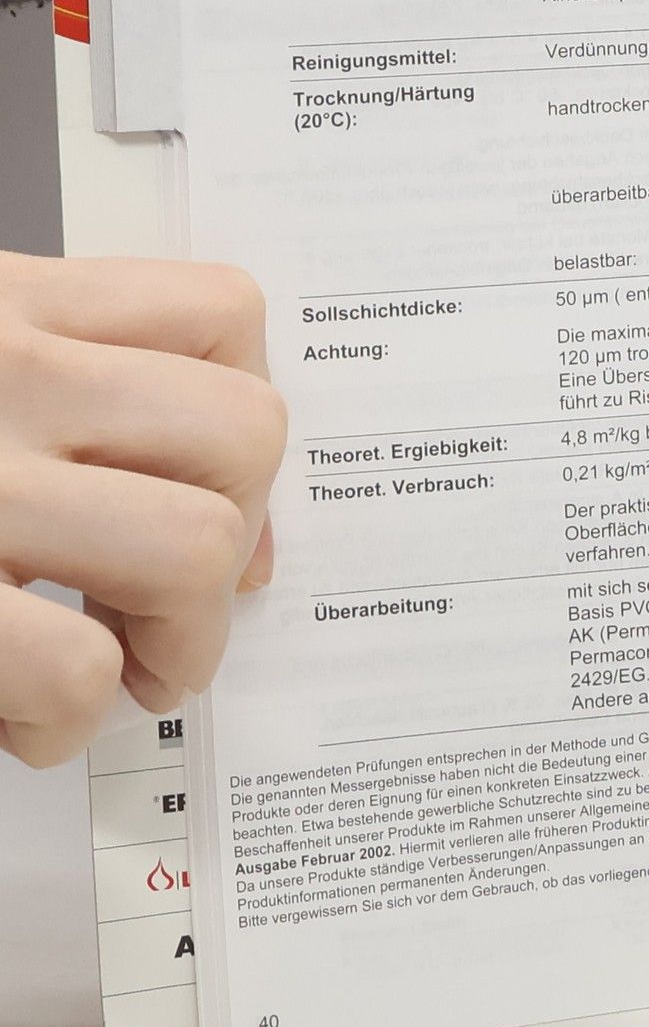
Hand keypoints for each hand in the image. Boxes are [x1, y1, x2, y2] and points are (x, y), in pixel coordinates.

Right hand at [0, 254, 286, 767]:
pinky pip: (72, 667)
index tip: (225, 493)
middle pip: (246, 434)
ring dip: (179, 638)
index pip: (222, 314)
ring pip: (195, 546)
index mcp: (7, 307)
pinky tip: (28, 717)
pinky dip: (66, 719)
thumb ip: (74, 399)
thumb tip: (242, 537)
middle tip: (176, 601)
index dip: (247, 419)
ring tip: (121, 668)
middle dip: (233, 538)